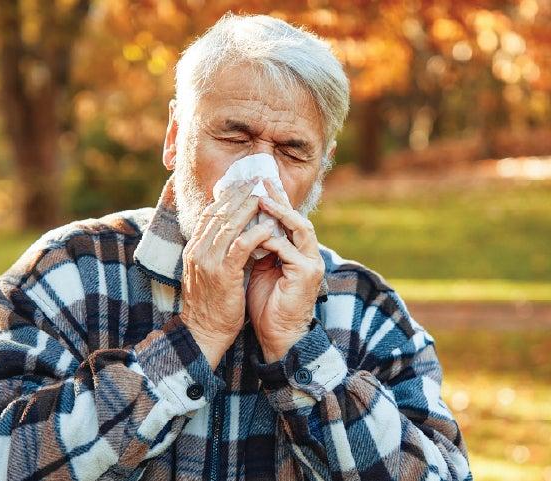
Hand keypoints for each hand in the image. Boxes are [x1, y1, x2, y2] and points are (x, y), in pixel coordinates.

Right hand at [180, 178, 276, 368]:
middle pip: (219, 212)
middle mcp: (197, 250)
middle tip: (257, 181)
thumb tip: (234, 230)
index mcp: (194, 248)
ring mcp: (208, 261)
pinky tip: (268, 227)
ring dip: (249, 209)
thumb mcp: (210, 271)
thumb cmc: (212, 303)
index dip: (227, 196)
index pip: (210, 213)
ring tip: (265, 197)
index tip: (244, 184)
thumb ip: (218, 250)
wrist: (204, 332)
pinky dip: (255, 233)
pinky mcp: (223, 274)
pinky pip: (240, 246)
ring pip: (229, 225)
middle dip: (239, 195)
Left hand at [246, 179, 325, 362]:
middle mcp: (308, 254)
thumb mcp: (258, 268)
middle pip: (296, 217)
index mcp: (297, 251)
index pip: (286, 219)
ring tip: (261, 200)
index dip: (273, 200)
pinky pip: (288, 250)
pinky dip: (272, 240)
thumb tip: (239, 223)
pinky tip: (257, 234)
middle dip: (279, 199)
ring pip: (298, 228)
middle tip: (261, 181)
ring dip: (279, 213)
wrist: (276, 335)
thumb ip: (255, 247)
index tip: (255, 183)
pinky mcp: (307, 274)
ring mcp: (311, 263)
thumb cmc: (265, 304)